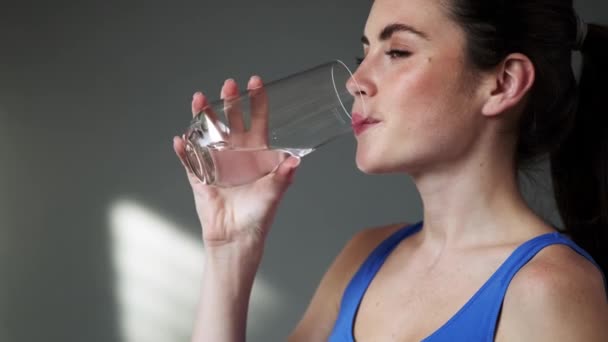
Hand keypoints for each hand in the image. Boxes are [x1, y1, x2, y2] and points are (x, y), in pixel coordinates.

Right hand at [173, 76, 299, 252]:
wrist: (237, 237)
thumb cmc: (259, 215)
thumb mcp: (274, 193)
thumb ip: (283, 175)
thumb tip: (295, 160)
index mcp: (256, 152)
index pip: (257, 120)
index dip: (256, 101)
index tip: (255, 82)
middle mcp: (236, 152)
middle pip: (231, 120)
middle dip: (230, 101)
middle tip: (229, 86)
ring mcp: (217, 162)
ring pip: (208, 133)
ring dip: (202, 116)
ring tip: (199, 100)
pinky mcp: (200, 176)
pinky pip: (189, 160)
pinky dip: (184, 151)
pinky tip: (180, 140)